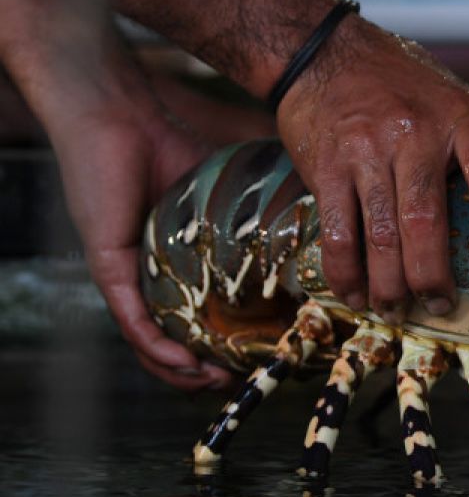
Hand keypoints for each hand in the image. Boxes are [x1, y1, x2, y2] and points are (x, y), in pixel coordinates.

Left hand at [0, 0, 243, 389]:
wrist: (124, 115)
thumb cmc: (174, 143)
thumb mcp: (234, 190)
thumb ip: (268, 208)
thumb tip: (330, 215)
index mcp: (181, 263)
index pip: (204, 316)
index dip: (230, 345)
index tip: (264, 354)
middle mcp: (151, 276)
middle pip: (174, 341)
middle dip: (204, 372)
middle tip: (238, 380)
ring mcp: (128, 274)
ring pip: (149, 342)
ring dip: (180, 372)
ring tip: (212, 382)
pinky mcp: (110, 266)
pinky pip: (132, 320)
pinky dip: (156, 349)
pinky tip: (183, 364)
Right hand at [276, 21, 468, 322]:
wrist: (323, 50)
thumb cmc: (401, 81)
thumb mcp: (456, 96)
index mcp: (459, 118)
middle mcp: (414, 135)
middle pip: (425, 219)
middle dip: (432, 275)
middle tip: (440, 306)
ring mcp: (367, 152)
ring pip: (379, 234)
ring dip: (388, 285)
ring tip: (397, 311)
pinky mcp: (326, 167)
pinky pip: (336, 231)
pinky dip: (345, 271)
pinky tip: (355, 293)